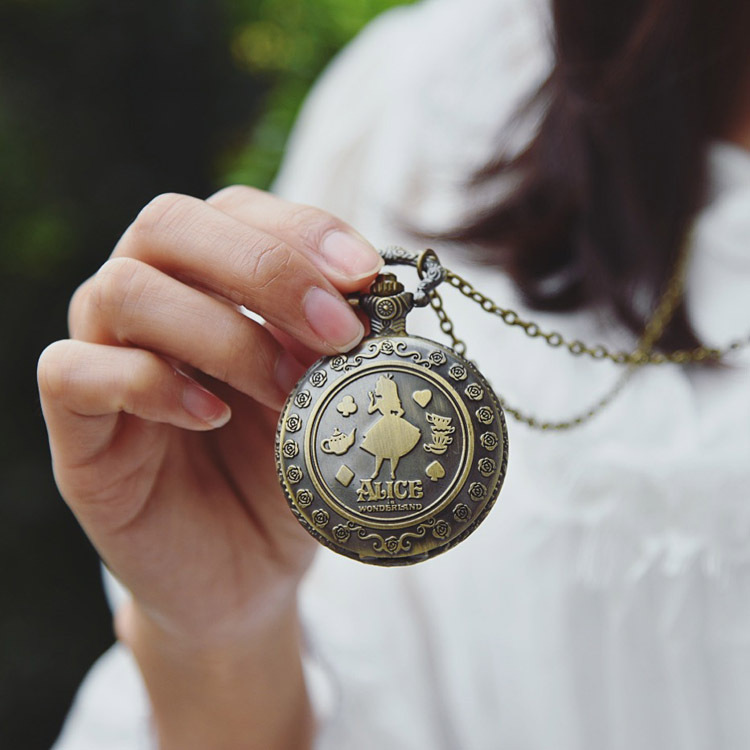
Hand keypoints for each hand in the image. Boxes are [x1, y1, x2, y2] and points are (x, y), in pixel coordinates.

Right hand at [38, 187, 382, 648]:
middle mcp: (149, 306)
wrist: (245, 572)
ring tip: (288, 391)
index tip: (365, 275)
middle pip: (168, 225)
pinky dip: (151, 384)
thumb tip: (372, 295)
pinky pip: (72, 373)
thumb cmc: (291, 474)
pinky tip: (214, 417)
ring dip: (224, 334)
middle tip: (336, 329)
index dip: (300, 228)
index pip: (234, 209)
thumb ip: (335, 345)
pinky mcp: (79, 433)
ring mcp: (103, 361)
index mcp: (210, 284)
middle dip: (265, 267)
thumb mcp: (329, 400)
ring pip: (122, 290)